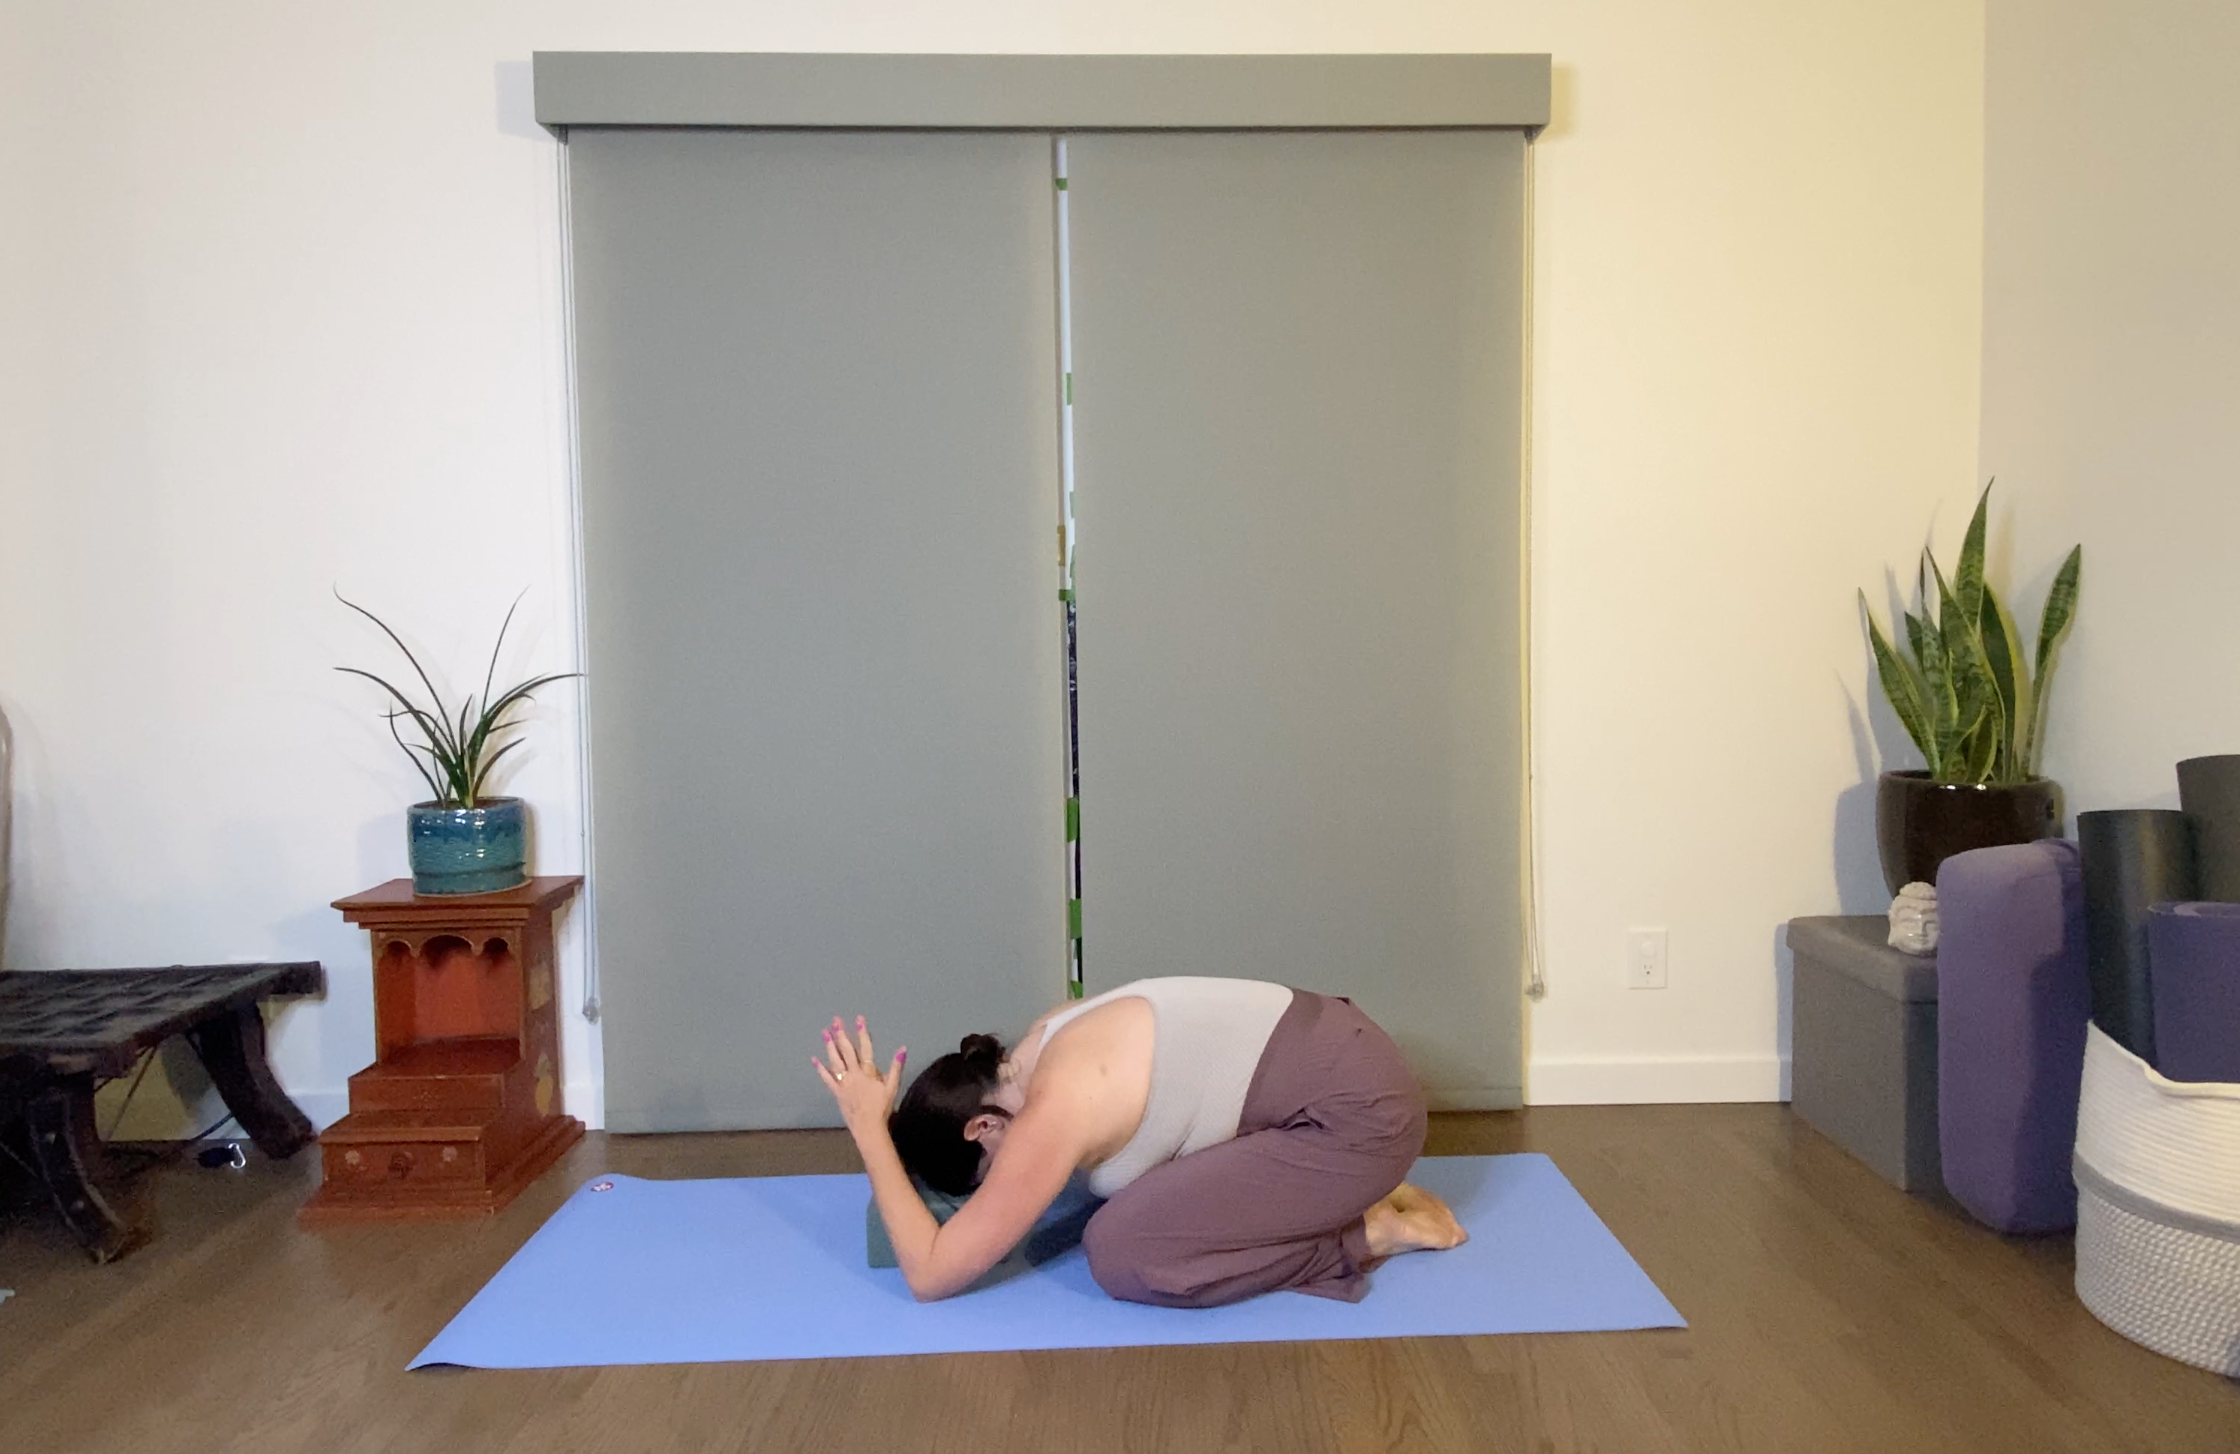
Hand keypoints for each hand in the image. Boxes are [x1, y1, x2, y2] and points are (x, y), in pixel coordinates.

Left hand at [813, 1015, 905, 1136]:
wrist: (868, 1126)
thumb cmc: (882, 1107)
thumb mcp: (893, 1087)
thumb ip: (896, 1067)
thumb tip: (902, 1049)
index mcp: (868, 1072)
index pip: (865, 1048)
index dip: (862, 1032)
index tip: (859, 1019)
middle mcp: (854, 1074)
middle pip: (847, 1050)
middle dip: (841, 1034)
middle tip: (835, 1020)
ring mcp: (843, 1083)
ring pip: (835, 1061)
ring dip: (830, 1046)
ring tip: (825, 1032)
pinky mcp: (837, 1092)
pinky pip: (827, 1079)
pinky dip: (821, 1069)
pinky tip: (815, 1060)